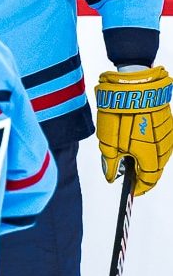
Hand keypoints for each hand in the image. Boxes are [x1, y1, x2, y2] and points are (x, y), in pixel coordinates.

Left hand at [95, 67, 172, 195]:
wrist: (135, 85)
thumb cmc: (121, 113)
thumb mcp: (108, 141)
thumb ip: (111, 162)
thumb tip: (111, 176)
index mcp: (151, 156)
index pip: (148, 181)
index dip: (139, 187)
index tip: (130, 190)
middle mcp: (165, 149)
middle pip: (154, 168)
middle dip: (140, 171)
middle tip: (124, 168)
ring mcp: (169, 136)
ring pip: (159, 155)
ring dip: (145, 157)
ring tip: (128, 150)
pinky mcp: (169, 124)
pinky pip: (160, 141)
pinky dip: (150, 145)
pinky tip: (136, 138)